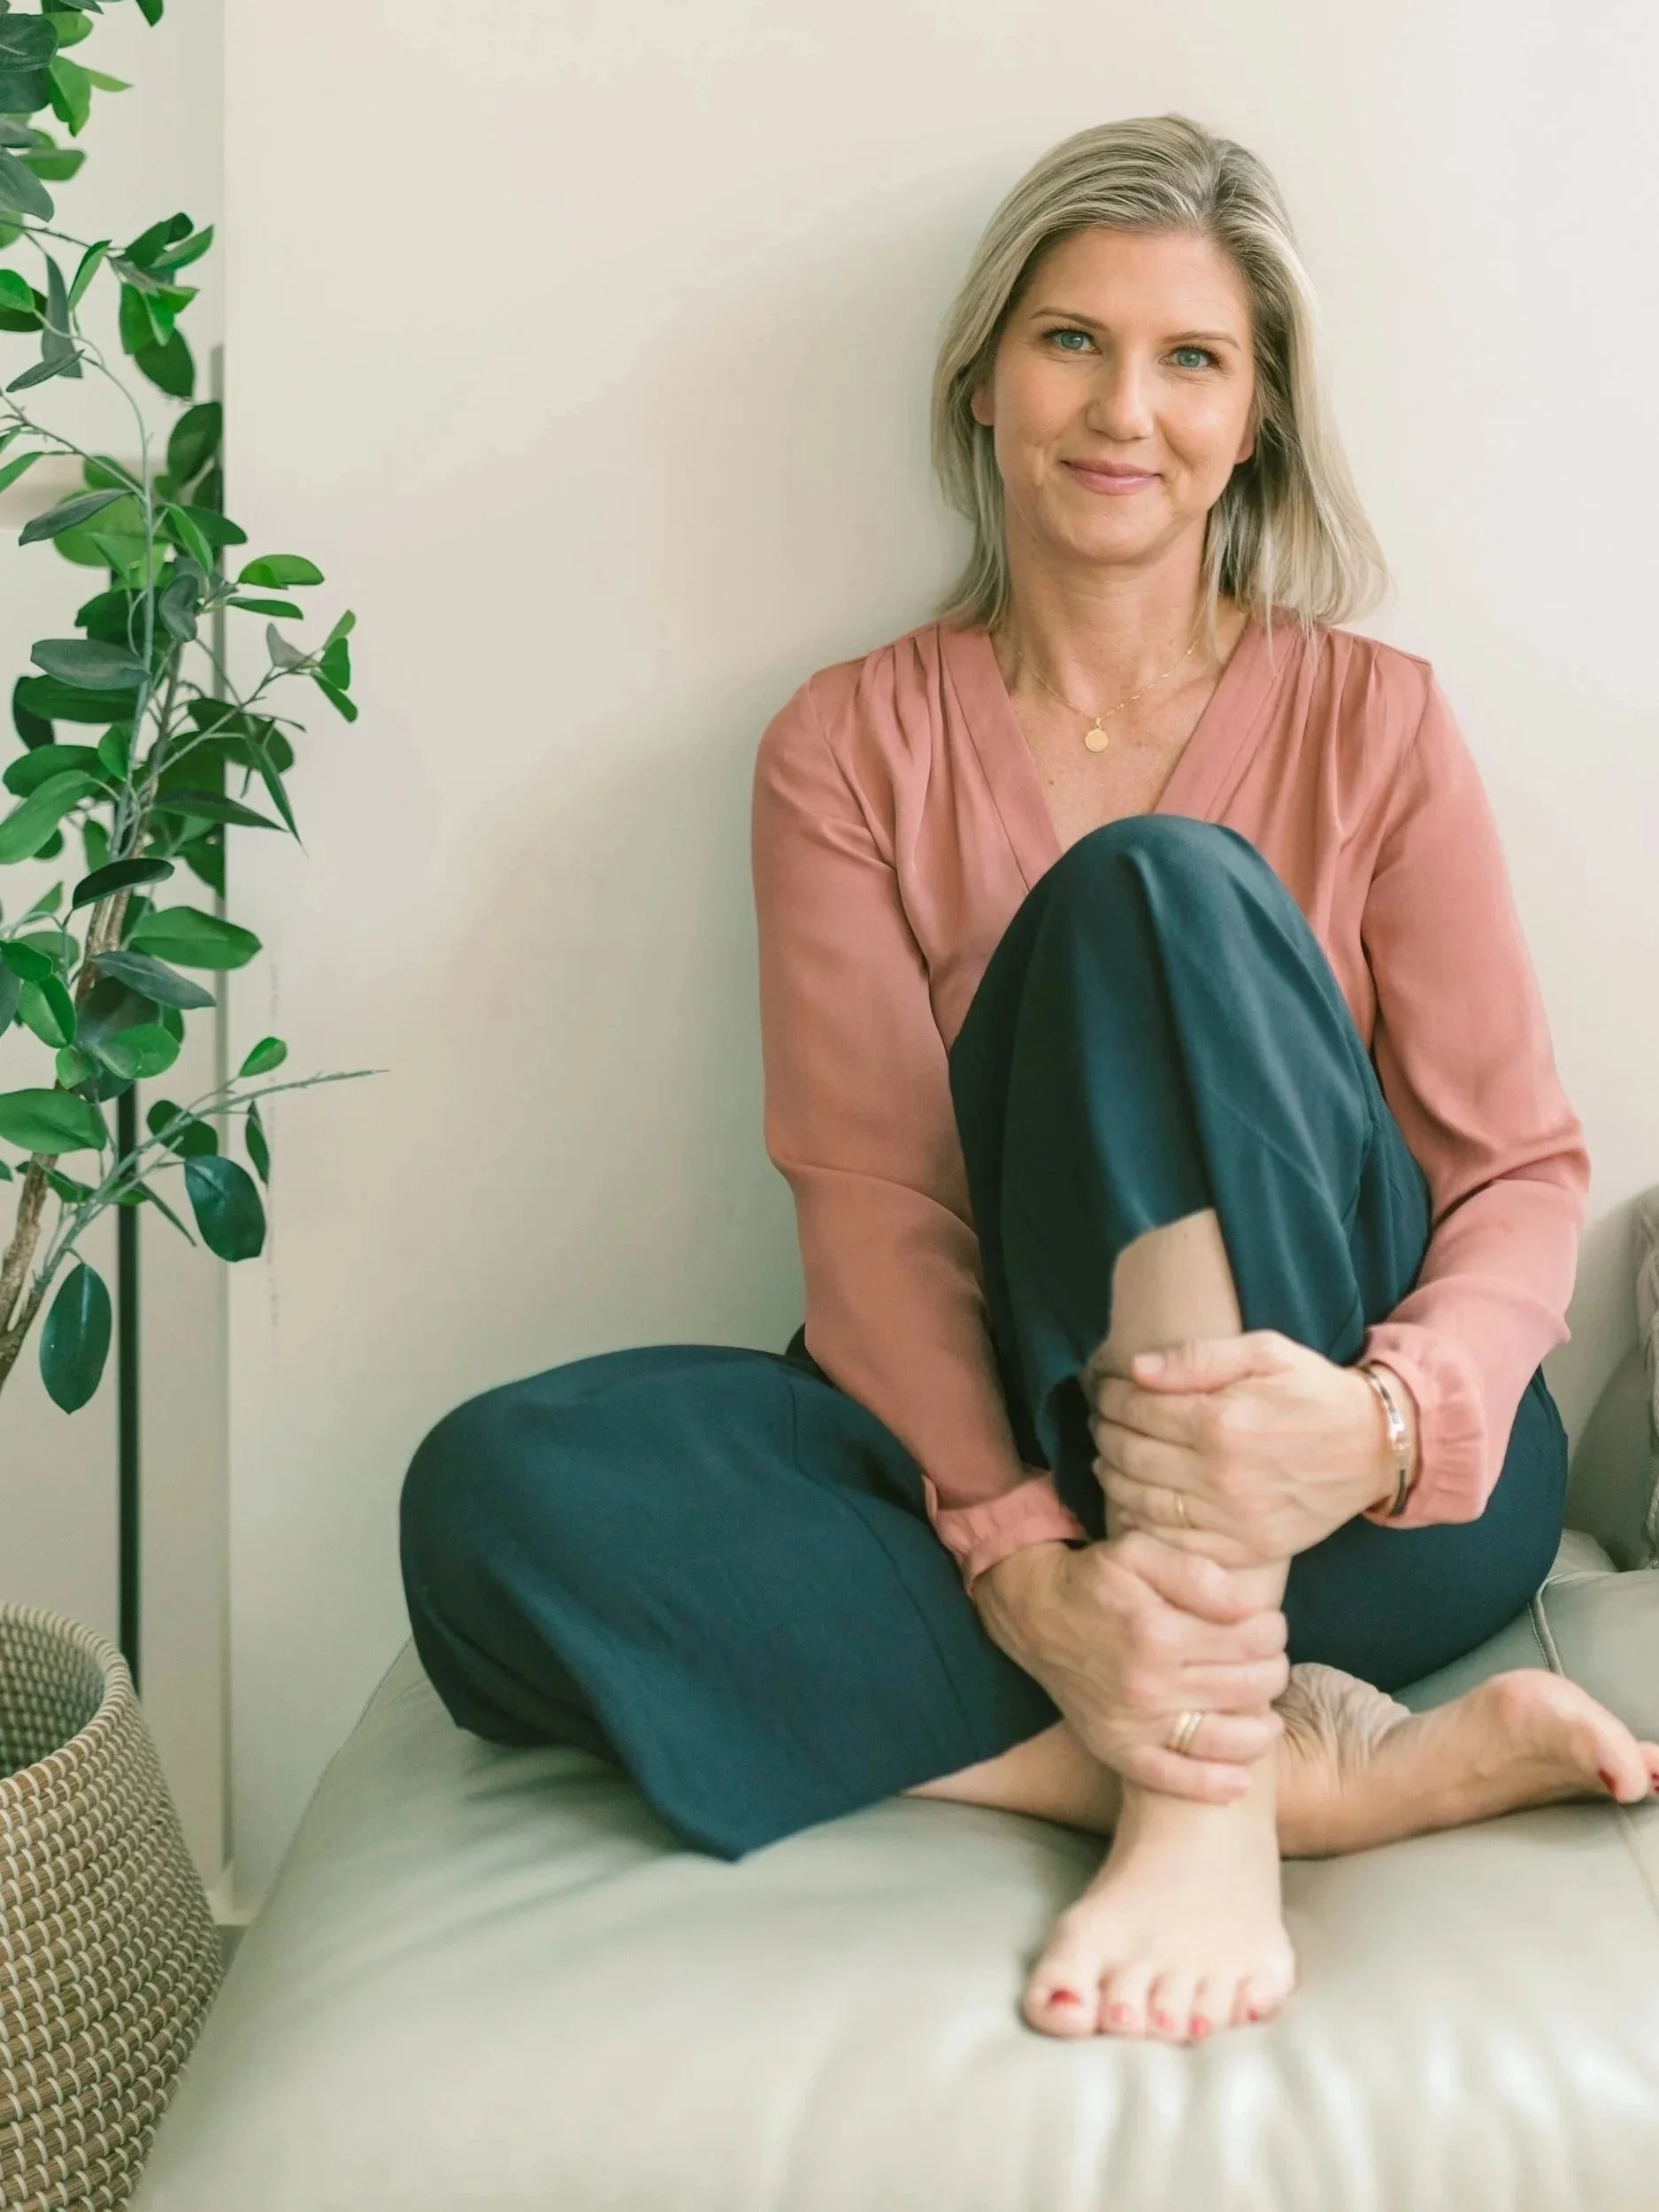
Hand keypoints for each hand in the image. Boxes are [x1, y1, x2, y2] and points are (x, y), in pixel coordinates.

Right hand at [972, 1535, 1290, 1803]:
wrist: (1035, 1614)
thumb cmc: (1096, 1580)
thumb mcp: (1140, 1552)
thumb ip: (1196, 1573)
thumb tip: (1248, 1607)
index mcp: (1159, 1632)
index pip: (1252, 1641)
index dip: (1272, 1630)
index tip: (1268, 1624)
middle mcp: (1148, 1685)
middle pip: (1249, 1688)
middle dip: (1272, 1670)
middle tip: (1264, 1659)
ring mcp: (1133, 1724)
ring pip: (1226, 1740)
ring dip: (1261, 1727)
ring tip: (1264, 1710)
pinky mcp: (1117, 1749)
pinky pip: (1173, 1779)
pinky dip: (1213, 1785)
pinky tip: (1240, 1780)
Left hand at [1090, 1332, 1415, 1564]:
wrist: (1373, 1448)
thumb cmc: (1314, 1392)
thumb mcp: (1265, 1353)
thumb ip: (1198, 1359)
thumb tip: (1137, 1370)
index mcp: (1222, 1422)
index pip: (1138, 1409)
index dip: (1111, 1397)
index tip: (1105, 1389)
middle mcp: (1221, 1475)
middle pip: (1130, 1455)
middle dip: (1105, 1432)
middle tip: (1100, 1420)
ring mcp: (1231, 1519)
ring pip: (1141, 1500)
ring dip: (1111, 1476)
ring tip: (1107, 1456)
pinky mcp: (1244, 1549)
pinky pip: (1173, 1541)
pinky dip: (1142, 1521)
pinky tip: (1133, 1500)